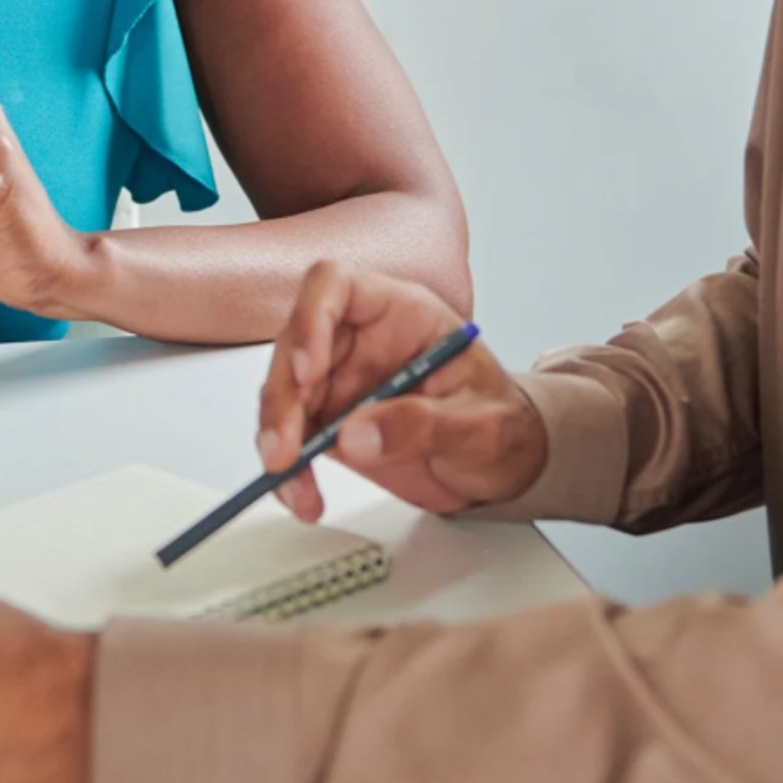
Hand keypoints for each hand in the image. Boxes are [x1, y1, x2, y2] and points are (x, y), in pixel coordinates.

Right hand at [256, 262, 545, 521]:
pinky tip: (302, 495)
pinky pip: (293, 438)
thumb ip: (424, 424)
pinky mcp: (331, 421)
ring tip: (293, 484)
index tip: (308, 372)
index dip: (311, 319)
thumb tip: (355, 434)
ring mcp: (341, 379)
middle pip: (296, 345)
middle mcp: (360, 340)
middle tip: (286, 448)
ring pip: (284, 394)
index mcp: (400, 314)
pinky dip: (289, 471)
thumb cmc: (502, 424)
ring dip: (278, 439)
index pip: (336, 286)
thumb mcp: (481, 425)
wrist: (503, 463)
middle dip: (283, 398)